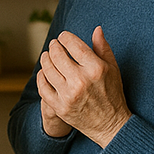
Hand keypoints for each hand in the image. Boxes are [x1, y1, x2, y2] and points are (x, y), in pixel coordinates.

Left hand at [36, 25, 130, 147]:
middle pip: (57, 55)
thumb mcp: (113, 68)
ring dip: (45, 59)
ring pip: (47, 69)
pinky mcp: (59, 107)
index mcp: (95, 69)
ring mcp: (68, 95)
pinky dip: (41, 77)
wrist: (110, 125)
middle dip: (54, 46)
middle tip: (54, 44)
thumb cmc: (113, 94)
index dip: (65, 37)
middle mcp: (80, 81)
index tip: (63, 36)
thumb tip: (96, 29)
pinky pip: (42, 87)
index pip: (73, 45)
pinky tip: (43, 72)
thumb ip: (102, 48)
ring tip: (46, 55)